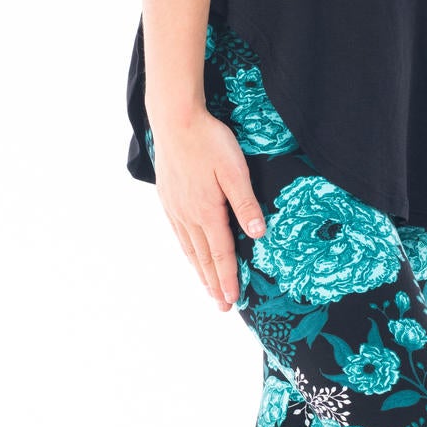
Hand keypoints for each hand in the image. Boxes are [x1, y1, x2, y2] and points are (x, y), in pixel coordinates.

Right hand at [151, 109, 266, 310]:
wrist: (175, 120)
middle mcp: (188, 215)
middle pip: (204, 257)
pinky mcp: (168, 198)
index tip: (234, 301)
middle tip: (222, 306)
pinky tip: (190, 254)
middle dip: (214, 283)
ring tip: (207, 288)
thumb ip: (245, 203)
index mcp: (207, 211)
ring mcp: (175, 208)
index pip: (221, 254)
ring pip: (189, 248)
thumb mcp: (234, 170)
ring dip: (200, 271)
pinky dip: (187, 251)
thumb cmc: (209, 141)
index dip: (228, 279)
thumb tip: (257, 235)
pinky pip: (178, 234)